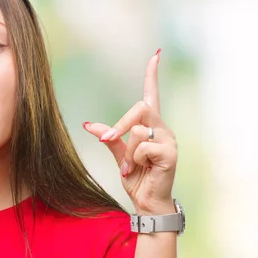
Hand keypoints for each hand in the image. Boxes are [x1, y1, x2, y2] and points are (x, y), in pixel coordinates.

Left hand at [84, 50, 177, 214]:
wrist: (146, 202)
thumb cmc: (136, 178)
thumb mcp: (119, 156)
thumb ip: (109, 138)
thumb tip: (88, 124)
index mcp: (151, 127)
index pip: (152, 95)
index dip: (152, 75)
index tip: (156, 54)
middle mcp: (163, 129)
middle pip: (140, 108)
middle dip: (119, 125)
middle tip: (106, 140)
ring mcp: (169, 140)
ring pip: (138, 130)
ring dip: (127, 153)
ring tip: (130, 168)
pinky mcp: (170, 153)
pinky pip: (142, 147)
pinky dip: (134, 160)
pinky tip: (140, 170)